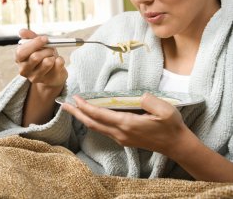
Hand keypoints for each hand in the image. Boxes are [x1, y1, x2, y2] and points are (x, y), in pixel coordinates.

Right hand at [16, 28, 66, 88]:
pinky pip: (58, 65)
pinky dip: (61, 59)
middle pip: (35, 57)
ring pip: (47, 62)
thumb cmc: (43, 55)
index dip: (34, 44)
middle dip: (46, 49)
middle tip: (51, 48)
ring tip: (52, 55)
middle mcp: (24, 70)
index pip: (21, 52)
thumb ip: (30, 37)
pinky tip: (57, 62)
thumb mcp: (37, 44)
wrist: (53, 71)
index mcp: (19, 59)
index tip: (45, 39)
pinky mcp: (48, 80)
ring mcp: (35, 77)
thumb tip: (22, 31)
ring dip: (52, 55)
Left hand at [62, 92, 186, 155]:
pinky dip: (94, 121)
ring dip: (84, 118)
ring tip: (74, 109)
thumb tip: (138, 96)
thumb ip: (150, 101)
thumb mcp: (165, 110)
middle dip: (77, 114)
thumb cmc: (171, 126)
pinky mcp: (124, 139)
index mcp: (127, 124)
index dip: (86, 106)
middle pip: (93, 123)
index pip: (100, 115)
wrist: (176, 144)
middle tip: (65, 105)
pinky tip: (92, 115)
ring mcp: (122, 138)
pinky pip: (104, 129)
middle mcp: (121, 133)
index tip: (76, 98)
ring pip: (97, 128)